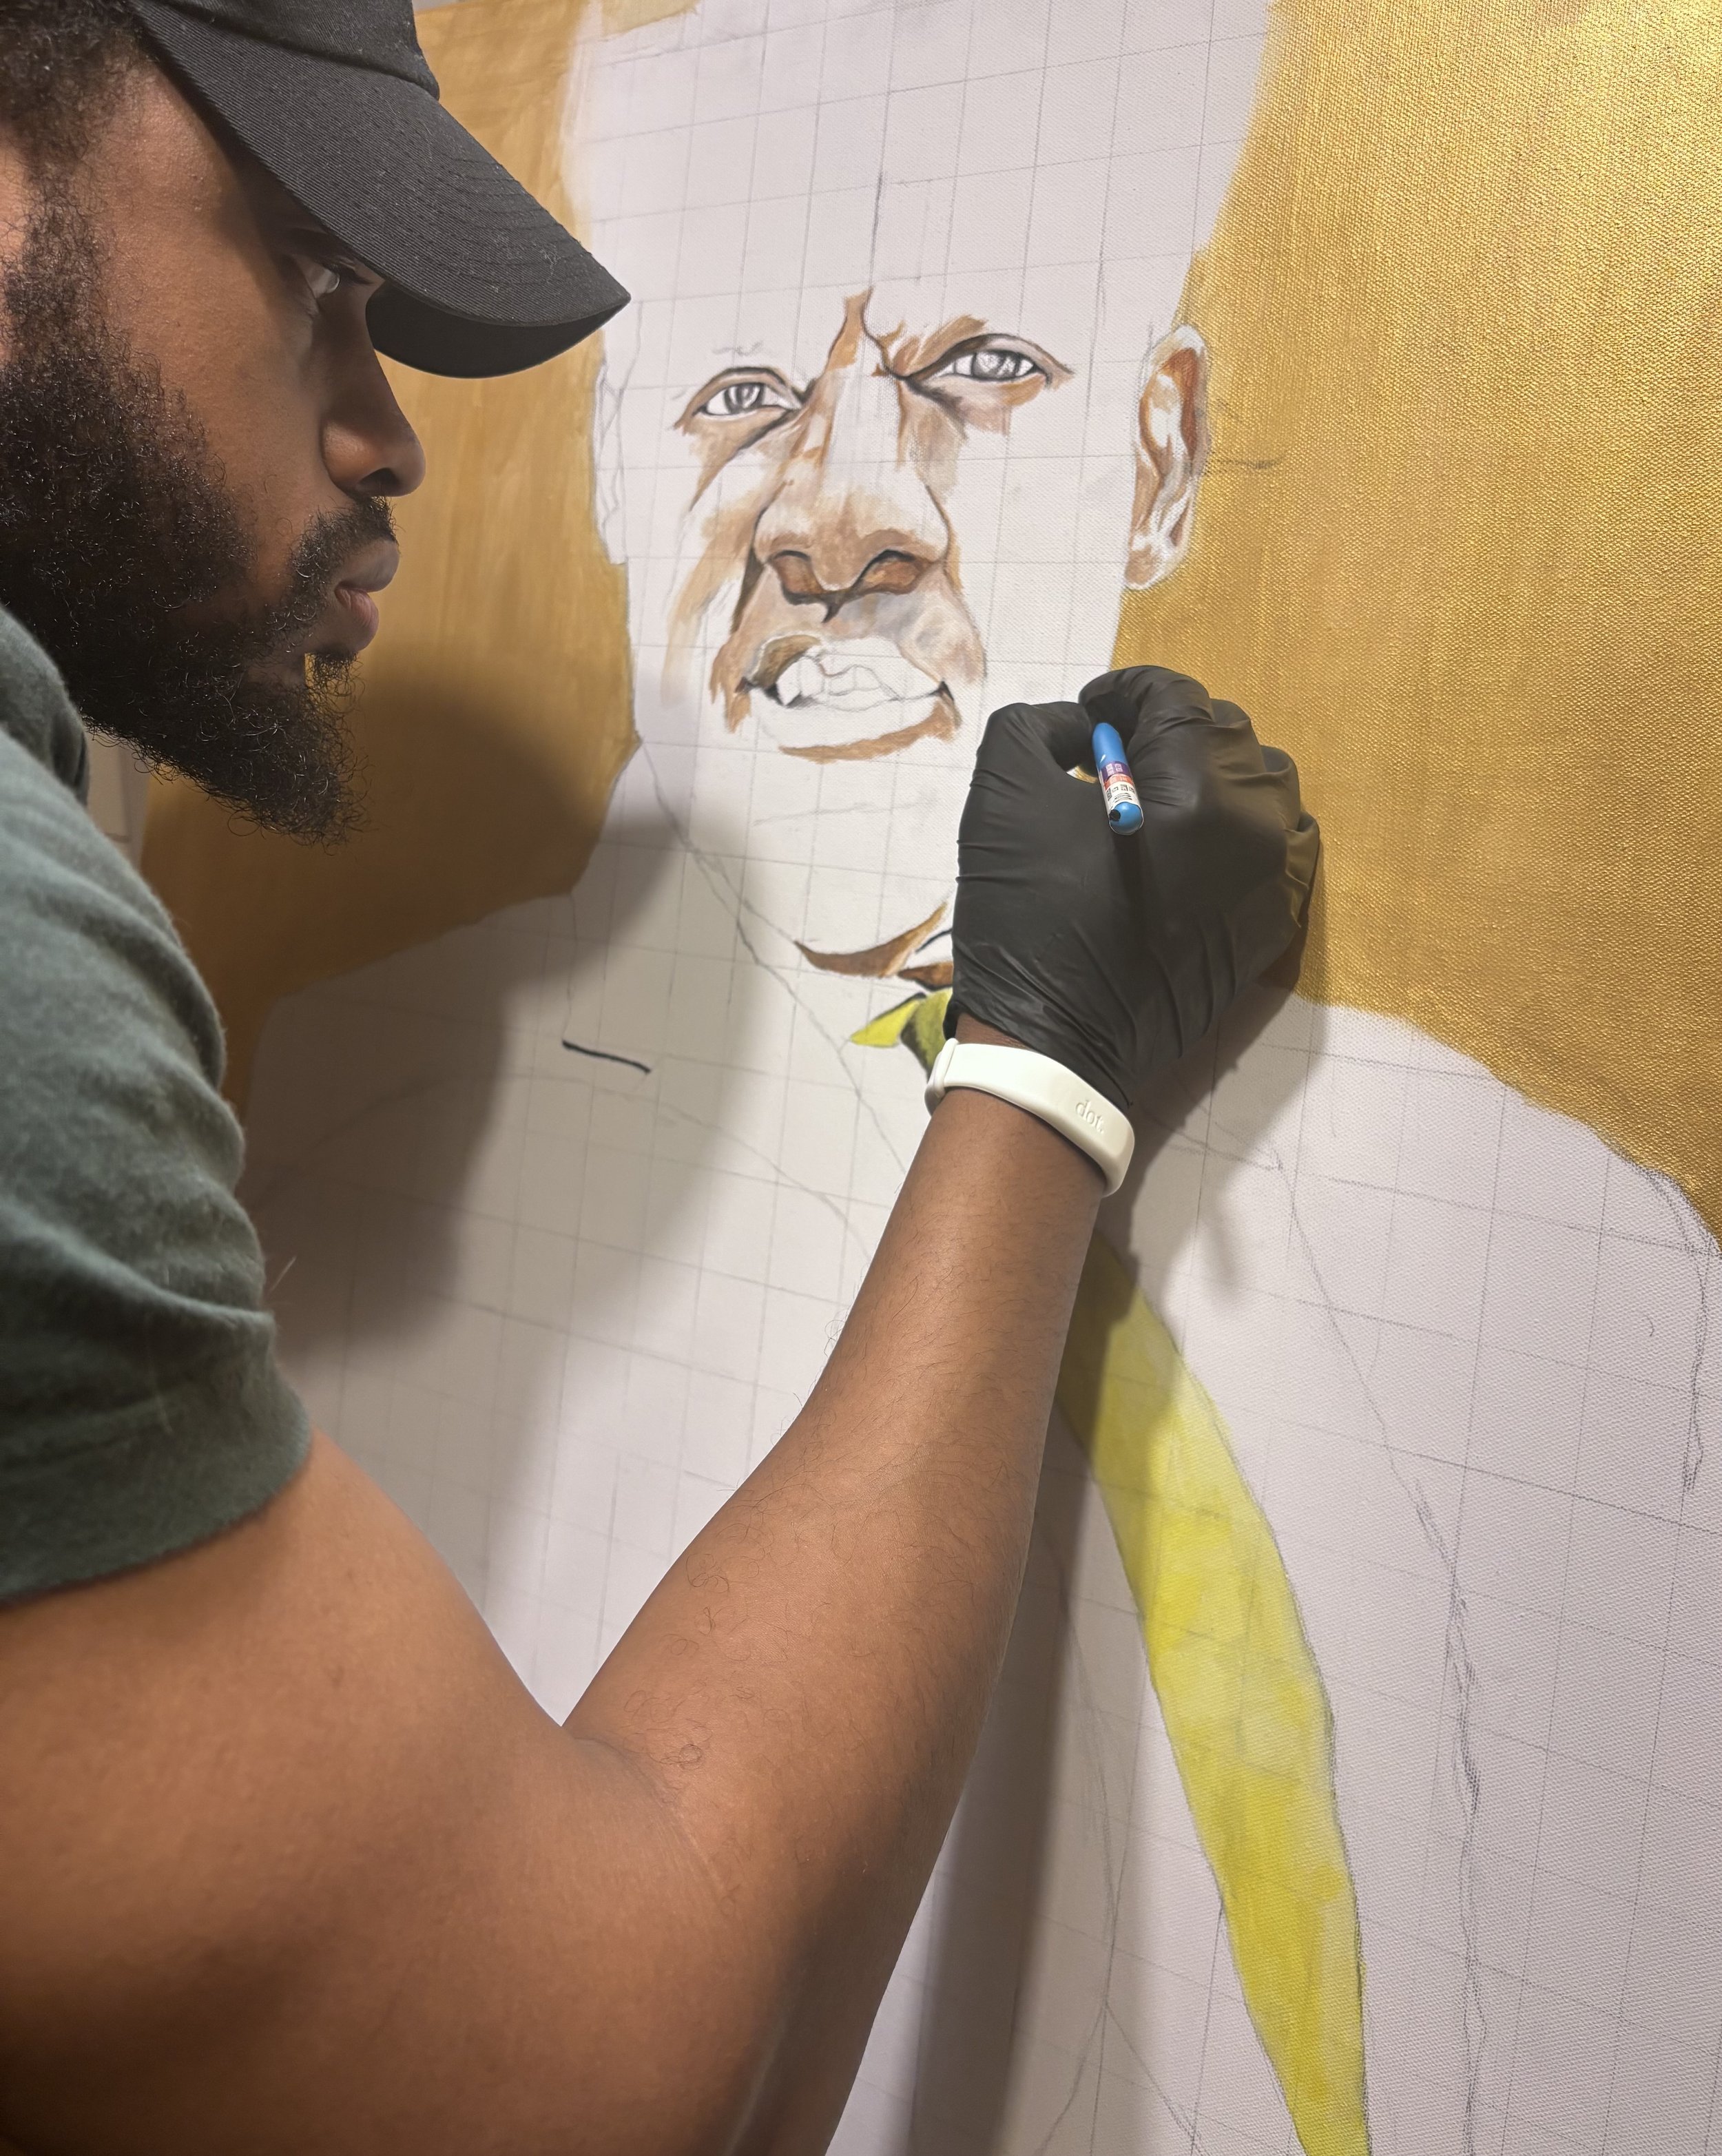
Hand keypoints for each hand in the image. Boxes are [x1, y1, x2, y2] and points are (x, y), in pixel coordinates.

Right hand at [947, 665, 1318, 1109]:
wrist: (1055, 1047)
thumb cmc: (1025, 920)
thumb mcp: (1003, 797)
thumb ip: (1037, 728)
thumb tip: (1082, 725)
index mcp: (1195, 793)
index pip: (1177, 698)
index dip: (1126, 691)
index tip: (1089, 713)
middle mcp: (1255, 831)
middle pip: (1227, 736)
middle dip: (1169, 731)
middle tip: (1115, 756)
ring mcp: (1273, 883)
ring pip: (1264, 788)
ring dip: (1212, 776)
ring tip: (1157, 802)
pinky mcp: (1271, 927)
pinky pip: (1275, 849)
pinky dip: (1236, 832)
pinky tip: (1184, 851)